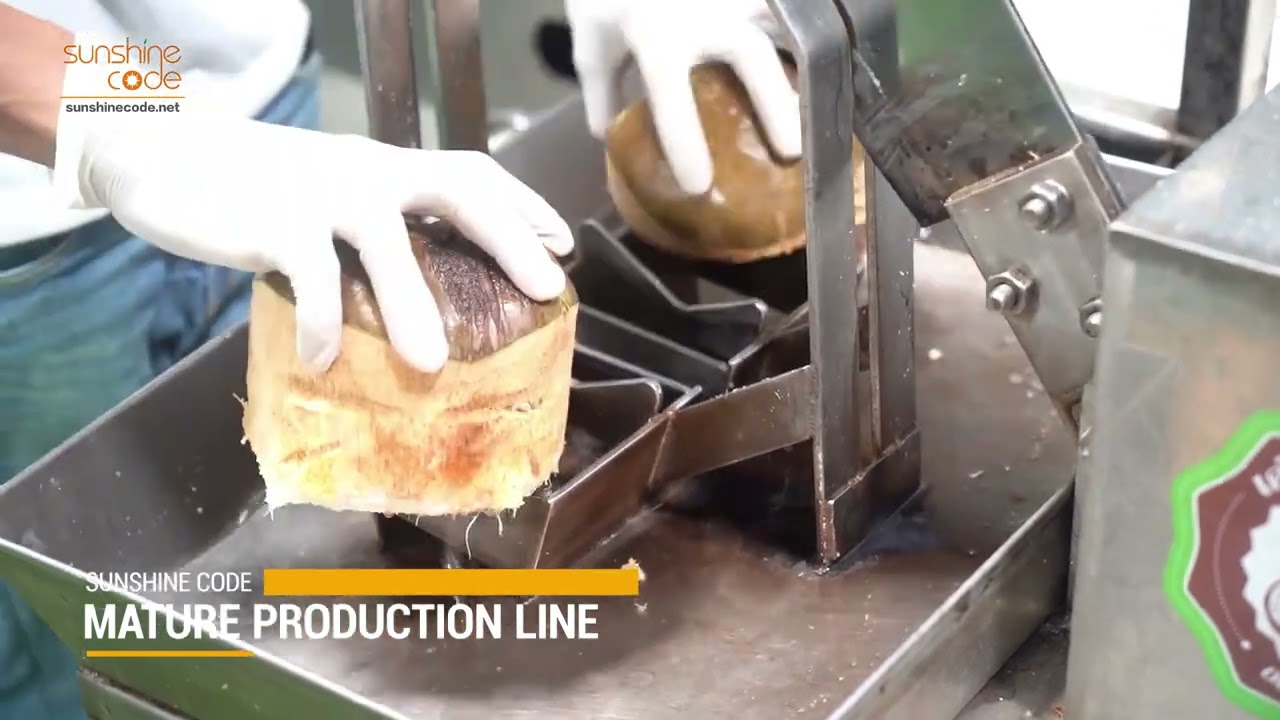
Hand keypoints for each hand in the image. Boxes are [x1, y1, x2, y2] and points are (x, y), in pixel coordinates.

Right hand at [52, 115, 572, 374]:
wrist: (160, 155)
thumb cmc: (253, 188)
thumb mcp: (325, 194)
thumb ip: (371, 229)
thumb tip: (420, 295)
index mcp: (383, 166)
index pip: (470, 171)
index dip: (523, 205)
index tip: (563, 243)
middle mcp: (365, 170)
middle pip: (456, 188)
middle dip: (508, 238)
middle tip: (544, 288)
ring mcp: (321, 190)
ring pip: (385, 240)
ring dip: (411, 304)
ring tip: (432, 363)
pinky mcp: (274, 220)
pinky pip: (311, 278)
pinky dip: (322, 323)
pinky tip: (322, 361)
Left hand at [566, 0, 801, 194]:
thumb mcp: (591, 42)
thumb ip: (603, 92)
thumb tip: (612, 136)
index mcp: (656, 35)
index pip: (673, 98)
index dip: (686, 143)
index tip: (699, 184)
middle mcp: (703, 14)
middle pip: (753, 59)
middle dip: (776, 107)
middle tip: (792, 152)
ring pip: (781, 30)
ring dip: (803, 70)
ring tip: (819, 109)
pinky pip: (779, 13)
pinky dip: (797, 37)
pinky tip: (816, 68)